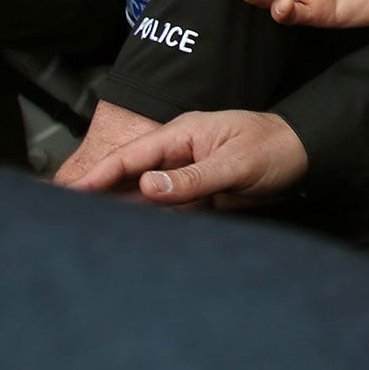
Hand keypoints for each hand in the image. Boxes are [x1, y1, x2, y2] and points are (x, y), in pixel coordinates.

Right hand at [59, 107, 307, 209]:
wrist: (303, 158)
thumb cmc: (275, 149)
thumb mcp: (235, 164)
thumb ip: (193, 178)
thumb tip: (149, 187)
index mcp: (184, 135)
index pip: (133, 156)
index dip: (100, 175)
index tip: (72, 191)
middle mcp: (179, 154)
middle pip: (130, 176)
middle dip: (99, 193)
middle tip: (65, 214)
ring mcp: (186, 176)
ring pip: (144, 196)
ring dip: (120, 210)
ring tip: (87, 230)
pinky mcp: (197, 196)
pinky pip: (166, 209)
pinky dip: (147, 221)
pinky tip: (128, 233)